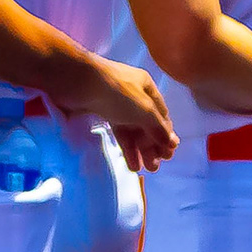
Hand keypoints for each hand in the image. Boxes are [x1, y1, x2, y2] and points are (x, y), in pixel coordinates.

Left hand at [63, 51, 178, 168]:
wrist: (78, 83)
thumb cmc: (117, 93)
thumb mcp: (144, 110)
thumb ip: (159, 129)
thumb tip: (173, 144)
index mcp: (147, 88)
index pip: (162, 116)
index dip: (166, 136)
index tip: (168, 156)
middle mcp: (134, 94)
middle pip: (147, 125)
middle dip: (152, 147)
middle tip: (154, 168)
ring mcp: (117, 103)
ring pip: (132, 130)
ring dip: (139, 150)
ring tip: (142, 169)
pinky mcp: (101, 111)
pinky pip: (118, 131)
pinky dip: (125, 146)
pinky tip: (130, 162)